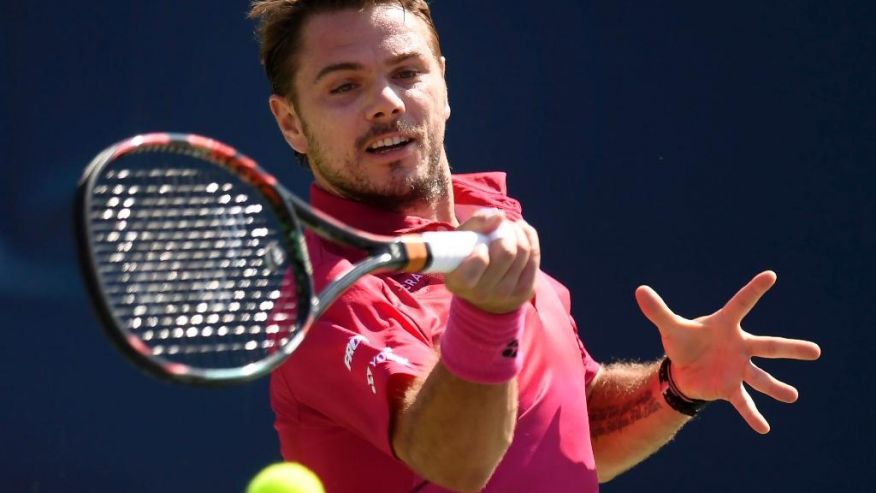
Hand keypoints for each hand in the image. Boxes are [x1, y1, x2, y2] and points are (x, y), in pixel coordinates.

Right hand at [444, 208, 539, 313]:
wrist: (482, 288)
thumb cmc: (467, 255)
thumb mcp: (462, 238)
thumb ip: (476, 222)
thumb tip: (500, 216)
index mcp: (459, 282)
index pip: (480, 260)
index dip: (483, 246)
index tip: (480, 244)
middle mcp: (482, 293)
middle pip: (507, 252)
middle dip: (505, 231)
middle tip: (499, 226)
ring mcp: (506, 294)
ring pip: (524, 250)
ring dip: (516, 231)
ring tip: (507, 228)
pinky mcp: (525, 291)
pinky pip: (534, 254)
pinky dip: (528, 236)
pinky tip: (519, 233)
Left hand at [635, 270, 820, 432]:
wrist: (683, 369)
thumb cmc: (684, 341)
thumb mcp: (670, 327)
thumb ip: (658, 311)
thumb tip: (639, 290)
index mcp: (726, 325)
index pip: (741, 303)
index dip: (754, 290)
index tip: (770, 275)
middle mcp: (739, 346)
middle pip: (768, 346)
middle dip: (791, 349)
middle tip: (815, 351)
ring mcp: (738, 368)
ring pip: (761, 378)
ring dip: (776, 388)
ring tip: (792, 396)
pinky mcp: (730, 388)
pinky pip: (744, 402)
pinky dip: (752, 416)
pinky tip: (764, 429)